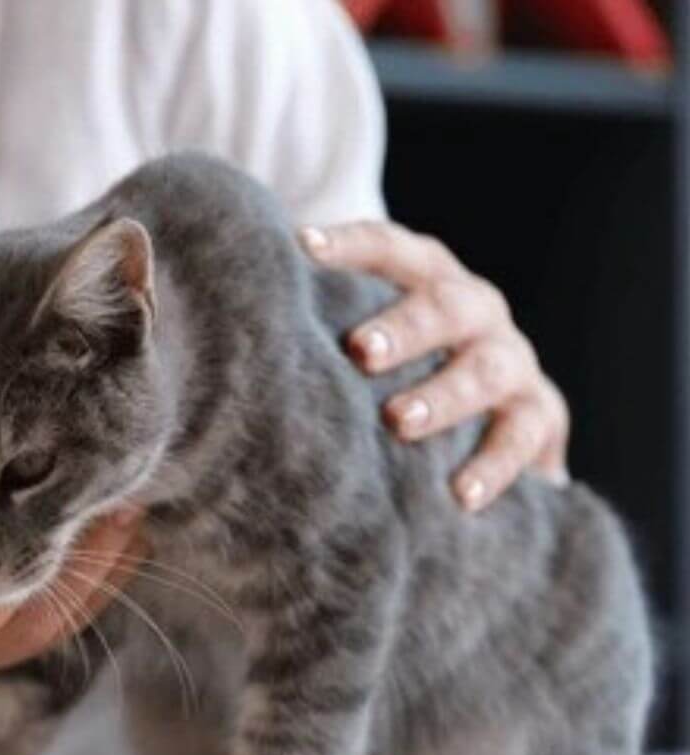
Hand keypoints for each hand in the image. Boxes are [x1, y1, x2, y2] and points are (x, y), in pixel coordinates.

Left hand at [301, 221, 569, 510]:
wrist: (498, 422)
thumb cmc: (399, 371)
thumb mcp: (368, 341)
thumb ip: (318, 325)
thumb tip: (230, 317)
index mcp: (428, 279)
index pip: (391, 249)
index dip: (350, 245)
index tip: (302, 248)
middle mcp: (476, 310)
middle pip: (445, 306)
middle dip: (404, 327)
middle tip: (360, 351)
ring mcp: (512, 361)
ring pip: (486, 369)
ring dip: (444, 394)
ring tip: (399, 421)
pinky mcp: (539, 416)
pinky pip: (523, 437)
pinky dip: (494, 466)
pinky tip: (460, 494)